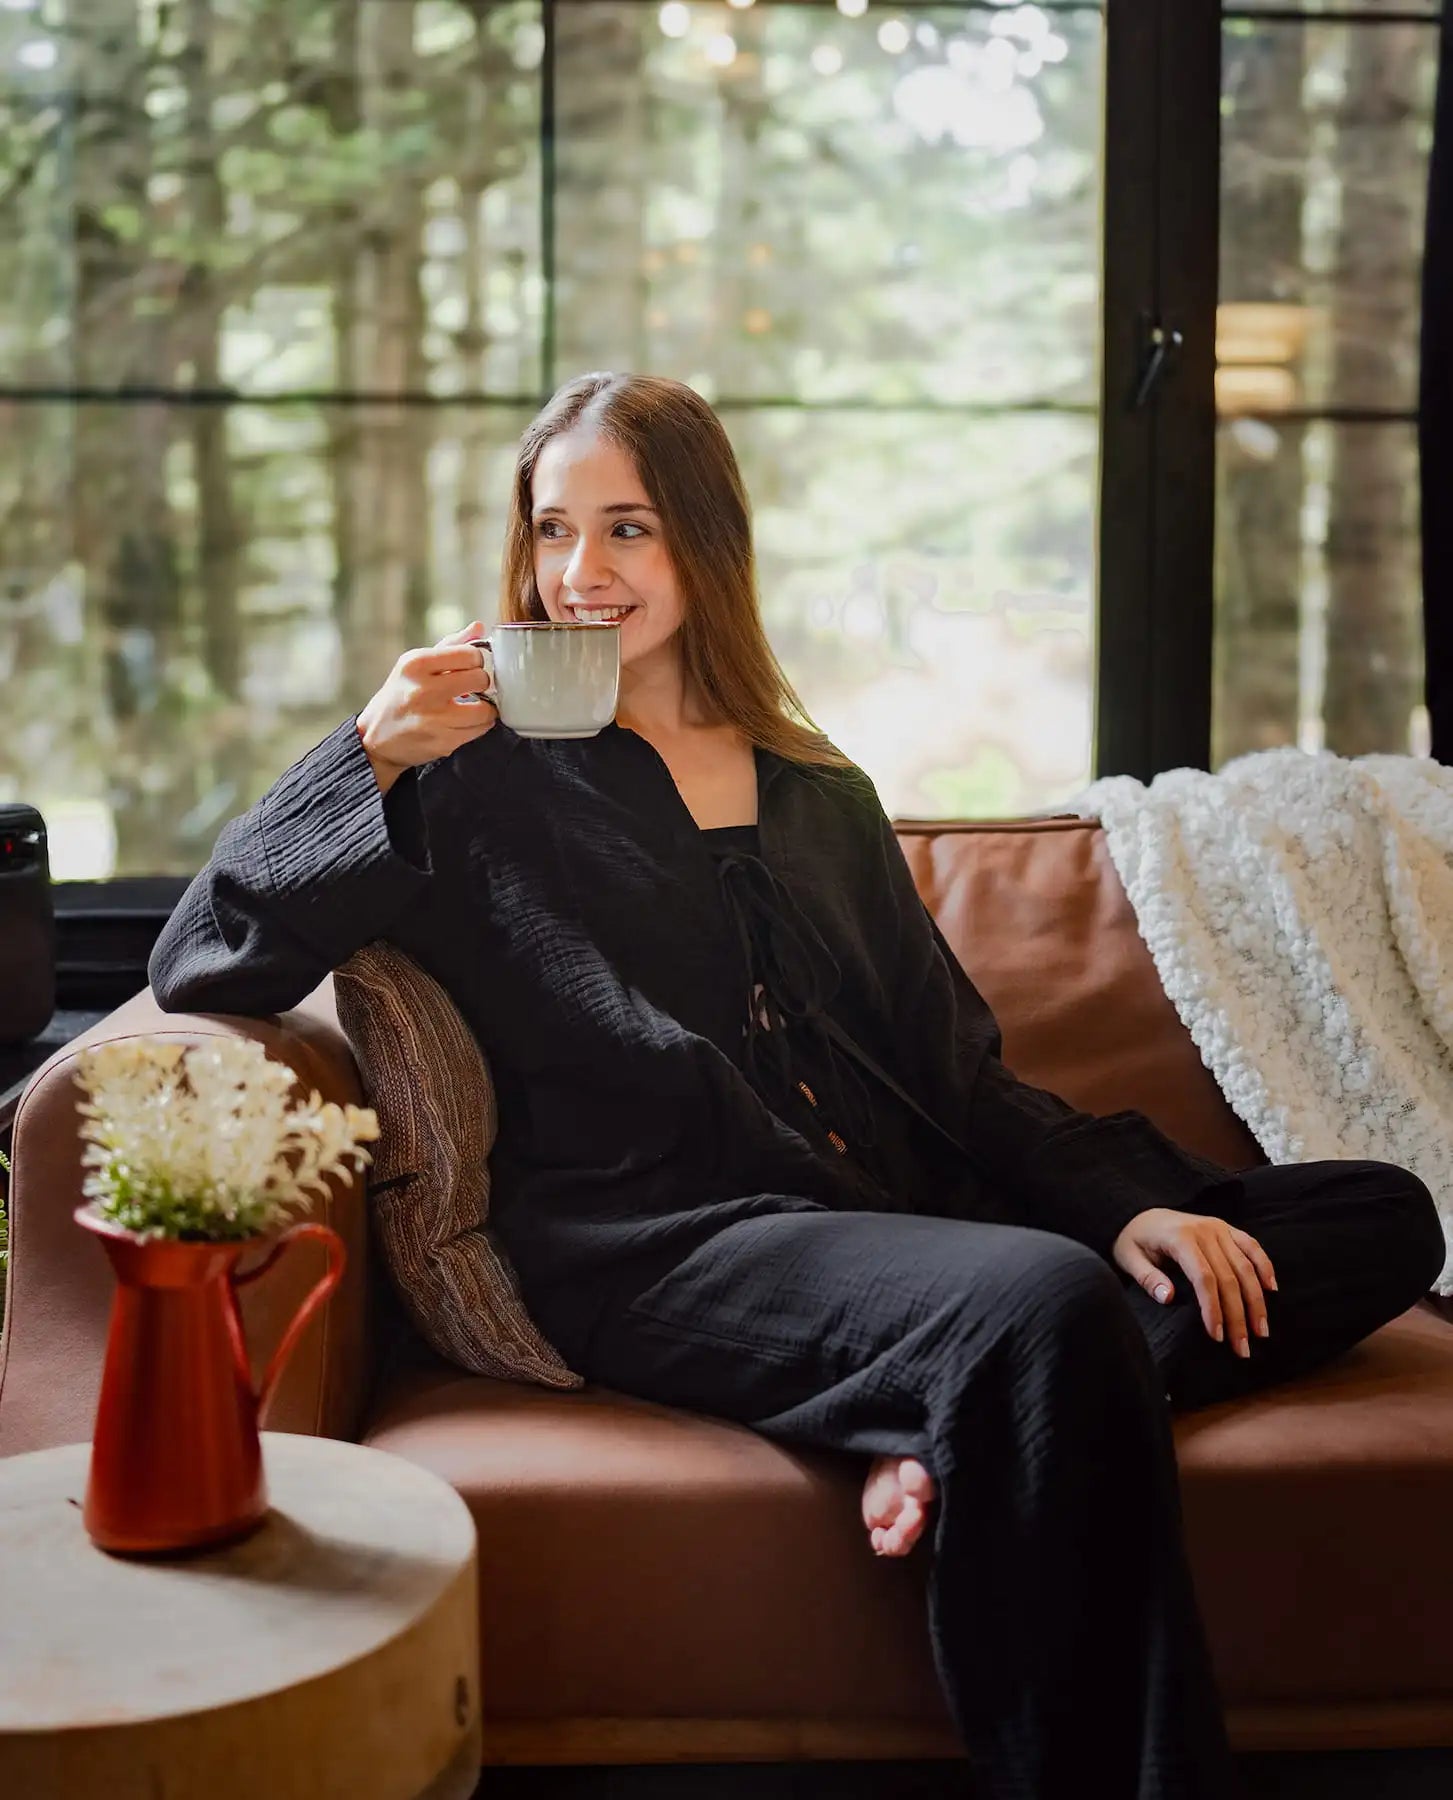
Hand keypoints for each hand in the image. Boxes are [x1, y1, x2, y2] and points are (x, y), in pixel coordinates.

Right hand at [355, 622, 495, 792]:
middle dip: (482, 682)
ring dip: (486, 707)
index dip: (476, 661)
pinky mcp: (443, 741)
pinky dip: (479, 725)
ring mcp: (434, 719)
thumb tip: (479, 627)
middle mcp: (423, 690)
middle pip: (480, 679)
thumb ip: (450, 645)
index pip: (469, 654)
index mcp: (416, 664)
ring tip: (475, 705)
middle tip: (474, 687)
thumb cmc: (400, 696)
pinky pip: (480, 729)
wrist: (375, 737)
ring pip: (486, 709)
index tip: (471, 667)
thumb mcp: (415, 665)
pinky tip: (467, 721)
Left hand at [1112, 1207, 1277, 1358]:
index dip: (1213, 1308)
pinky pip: (1252, 1246)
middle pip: (1229, 1277)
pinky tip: (1271, 1290)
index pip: (1204, 1278)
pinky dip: (1265, 1266)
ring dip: (1256, 1300)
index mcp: (1180, 1238)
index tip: (1218, 1336)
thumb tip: (1167, 1297)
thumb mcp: (1128, 1258)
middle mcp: (1204, 1231)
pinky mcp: (1226, 1228)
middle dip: (1238, 1315)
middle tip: (1243, 1347)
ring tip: (1261, 1331)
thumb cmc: (1133, 1240)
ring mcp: (1218, 1227)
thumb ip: (1147, 1277)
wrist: (1138, 1214)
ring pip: (1246, 1266)